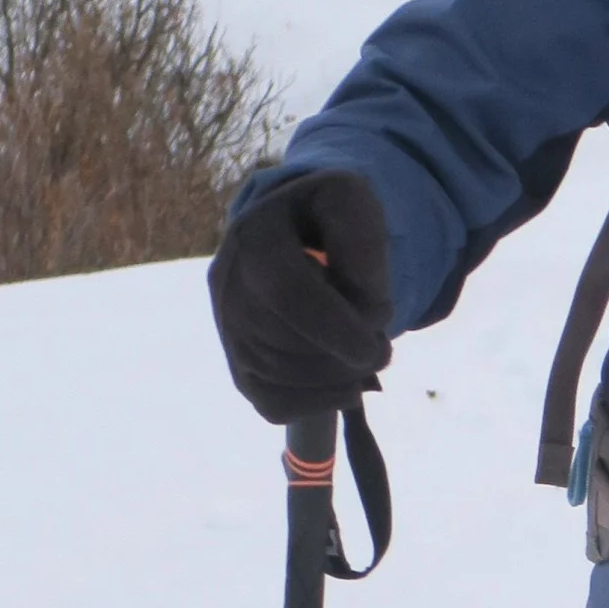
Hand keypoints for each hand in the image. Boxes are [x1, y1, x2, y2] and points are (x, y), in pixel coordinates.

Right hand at [208, 165, 392, 421]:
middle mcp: (227, 282)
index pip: (284, 291)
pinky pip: (271, 404)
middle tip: (381, 350)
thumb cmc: (326, 220)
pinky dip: (316, 403)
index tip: (375, 345)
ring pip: (277, 378)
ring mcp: (227, 327)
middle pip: (281, 342)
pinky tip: (343, 383)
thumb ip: (362, 244)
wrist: (296, 234)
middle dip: (341, 358)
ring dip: (334, 380)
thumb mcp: (351, 203)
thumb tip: (364, 310)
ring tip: (365, 359)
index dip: (334, 328)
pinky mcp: (239, 365)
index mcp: (255, 235)